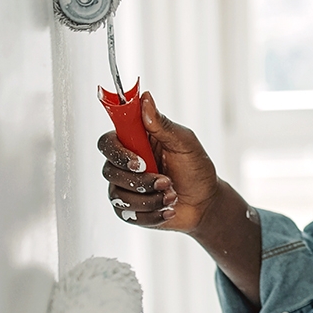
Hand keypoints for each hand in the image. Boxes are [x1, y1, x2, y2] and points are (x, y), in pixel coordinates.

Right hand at [98, 93, 220, 231]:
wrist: (205, 203)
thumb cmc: (195, 168)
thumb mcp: (184, 143)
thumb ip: (162, 124)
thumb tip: (145, 98)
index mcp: (134, 142)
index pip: (107, 142)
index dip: (117, 152)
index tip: (139, 162)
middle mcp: (124, 164)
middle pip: (109, 170)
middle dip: (140, 181)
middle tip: (166, 181)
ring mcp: (124, 188)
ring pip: (118, 196)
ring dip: (150, 199)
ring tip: (172, 195)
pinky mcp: (129, 210)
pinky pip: (128, 215)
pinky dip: (152, 214)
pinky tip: (168, 209)